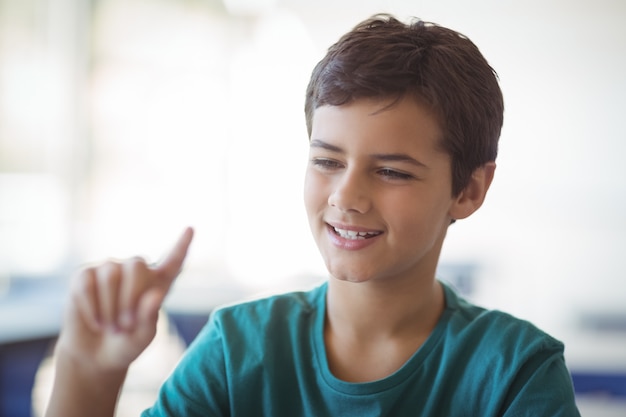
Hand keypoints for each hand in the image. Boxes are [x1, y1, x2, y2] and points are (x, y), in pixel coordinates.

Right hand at [57, 227, 193, 370]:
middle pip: (136, 266)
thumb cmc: (125, 344)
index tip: (190, 229)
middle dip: (130, 298)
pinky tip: (96, 322)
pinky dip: (92, 308)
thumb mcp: (143, 336)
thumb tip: (154, 295)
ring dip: (111, 307)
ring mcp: (108, 269)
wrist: (94, 356)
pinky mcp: (84, 275)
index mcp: (157, 283)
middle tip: (126, 326)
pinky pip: (87, 284)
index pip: (173, 260)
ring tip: (111, 328)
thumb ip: (150, 317)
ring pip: (111, 275)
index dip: (181, 245)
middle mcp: (134, 270)